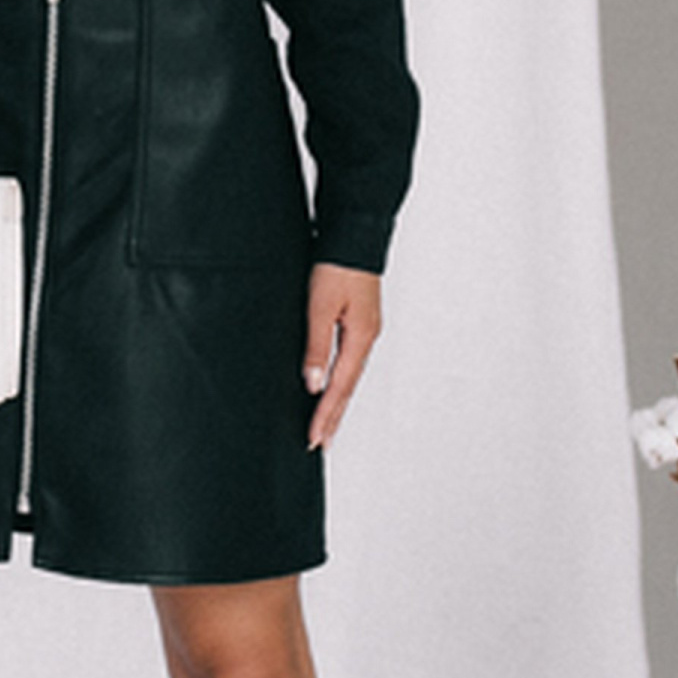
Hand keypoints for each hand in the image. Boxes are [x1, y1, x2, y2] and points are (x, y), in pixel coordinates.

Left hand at [302, 263, 382, 451]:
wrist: (354, 234)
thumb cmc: (338, 265)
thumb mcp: (320, 306)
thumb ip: (316, 346)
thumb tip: (312, 383)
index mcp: (360, 338)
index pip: (339, 387)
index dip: (325, 415)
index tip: (314, 438)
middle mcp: (366, 338)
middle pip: (347, 388)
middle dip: (333, 418)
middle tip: (320, 443)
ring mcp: (365, 331)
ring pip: (349, 376)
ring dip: (336, 402)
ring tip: (325, 425)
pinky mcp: (359, 322)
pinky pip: (349, 361)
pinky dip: (339, 381)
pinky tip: (331, 386)